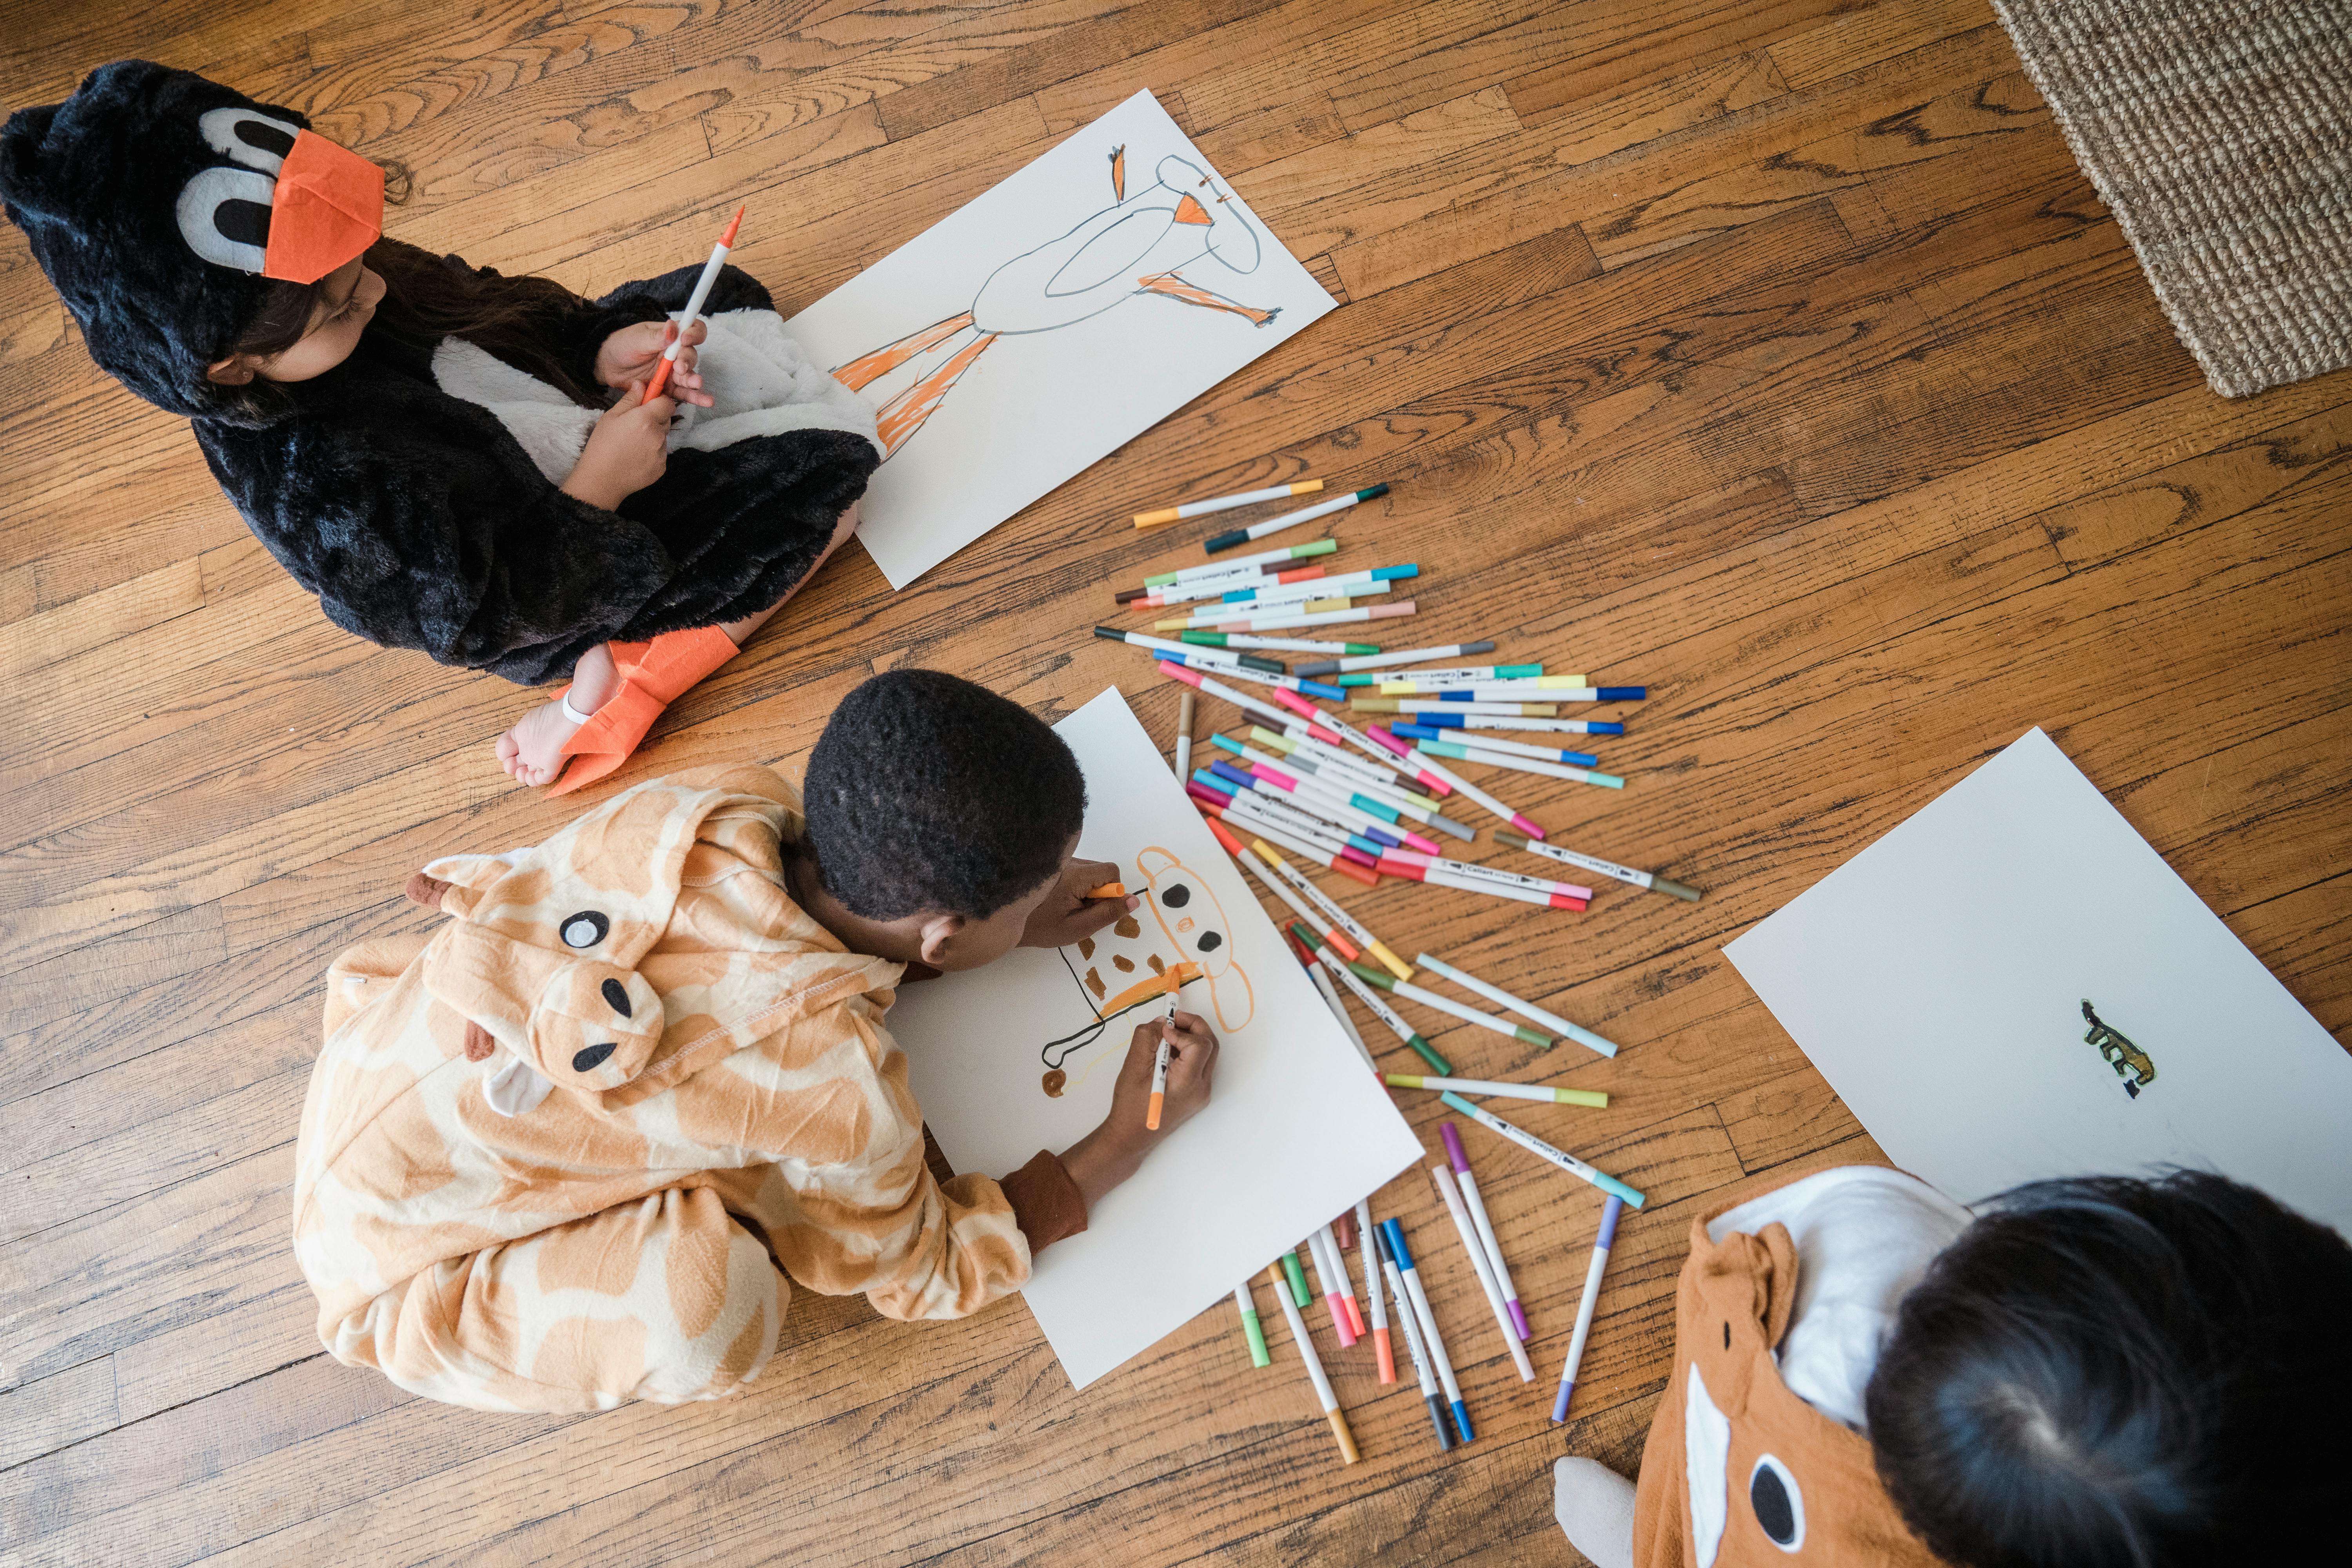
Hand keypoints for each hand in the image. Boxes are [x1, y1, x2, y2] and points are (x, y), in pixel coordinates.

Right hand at [560, 381, 674, 509]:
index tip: (649, 405)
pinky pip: (661, 453)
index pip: (667, 403)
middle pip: (666, 420)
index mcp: (646, 419)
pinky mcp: (662, 467)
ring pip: (664, 437)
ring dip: (654, 436)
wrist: (601, 480)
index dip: (659, 402)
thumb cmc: (602, 446)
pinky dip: (652, 452)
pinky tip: (636, 456)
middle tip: (635, 426)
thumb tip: (641, 384)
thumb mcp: (611, 417)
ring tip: (633, 444)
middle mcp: (658, 435)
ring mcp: (661, 453)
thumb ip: (630, 400)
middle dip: (655, 419)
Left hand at [594, 319, 711, 407]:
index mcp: (669, 336)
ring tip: (696, 384)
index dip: (694, 334)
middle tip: (678, 368)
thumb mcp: (637, 339)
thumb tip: (673, 327)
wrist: (607, 366)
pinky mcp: (668, 388)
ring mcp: (672, 372)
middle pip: (691, 356)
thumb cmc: (621, 346)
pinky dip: (695, 398)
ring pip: (689, 376)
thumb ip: (657, 336)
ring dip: (694, 381)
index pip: (692, 330)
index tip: (684, 340)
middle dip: (687, 362)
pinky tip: (705, 401)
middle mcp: (675, 353)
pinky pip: (684, 393)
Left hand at [1017, 857, 1139, 948]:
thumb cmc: (1042, 927)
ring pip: (1089, 871)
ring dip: (1087, 889)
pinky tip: (1058, 898)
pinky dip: (1075, 885)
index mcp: (1075, 875)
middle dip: (1098, 891)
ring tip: (1066, 906)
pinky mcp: (1051, 863)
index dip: (1111, 891)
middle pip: (1100, 870)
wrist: (1004, 920)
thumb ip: (1107, 913)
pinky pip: (1076, 870)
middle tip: (1080, 911)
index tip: (1095, 908)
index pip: (1111, 871)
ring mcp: (1058, 860)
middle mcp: (1067, 861)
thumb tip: (1133, 901)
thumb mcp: (1078, 927)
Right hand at [1058, 1009, 1219, 1207]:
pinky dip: (1188, 1052)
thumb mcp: (1133, 1066)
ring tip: (1166, 1036)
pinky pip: (1199, 1065)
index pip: (1200, 1045)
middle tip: (1171, 1020)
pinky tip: (1168, 1052)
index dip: (1182, 1030)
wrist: (1131, 1137)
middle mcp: (1201, 1088)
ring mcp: (1202, 1093)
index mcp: (1187, 1083)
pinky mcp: (1197, 1095)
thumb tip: (1161, 1022)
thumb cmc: (1130, 1105)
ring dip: (1190, 1038)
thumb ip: (1147, 1038)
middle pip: (1210, 1045)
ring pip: (1207, 1054)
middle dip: (1193, 1026)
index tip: (1162, 1031)